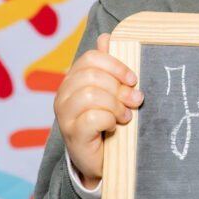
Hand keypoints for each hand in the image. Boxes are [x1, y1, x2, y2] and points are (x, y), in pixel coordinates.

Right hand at [53, 32, 143, 188]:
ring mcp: (65, 115)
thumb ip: (108, 67)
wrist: (100, 160)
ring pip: (91, 95)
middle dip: (119, 88)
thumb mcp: (110, 92)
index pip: (91, 58)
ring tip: (125, 116)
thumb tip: (106, 38)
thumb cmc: (106, 122)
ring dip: (115, 105)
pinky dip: (109, 120)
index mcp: (73, 79)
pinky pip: (93, 118)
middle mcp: (63, 94)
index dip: (116, 65)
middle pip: (92, 76)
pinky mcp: (72, 134)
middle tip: (134, 100)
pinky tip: (113, 126)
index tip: (132, 79)